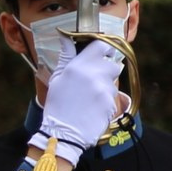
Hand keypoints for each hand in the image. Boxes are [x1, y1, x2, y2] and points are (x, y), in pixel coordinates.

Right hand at [36, 40, 124, 168]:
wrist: (63, 133)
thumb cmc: (57, 104)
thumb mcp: (57, 78)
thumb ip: (66, 56)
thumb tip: (66, 37)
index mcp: (79, 65)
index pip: (102, 45)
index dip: (104, 47)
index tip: (102, 52)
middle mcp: (94, 74)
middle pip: (113, 63)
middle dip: (107, 69)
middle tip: (94, 78)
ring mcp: (105, 90)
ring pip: (113, 82)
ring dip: (105, 86)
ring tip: (90, 97)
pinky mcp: (112, 103)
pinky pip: (113, 97)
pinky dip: (106, 100)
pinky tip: (94, 108)